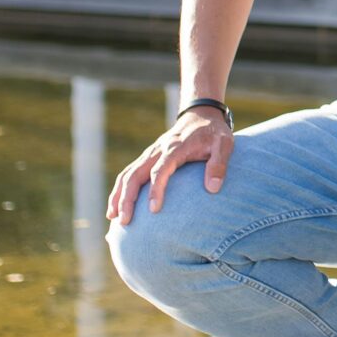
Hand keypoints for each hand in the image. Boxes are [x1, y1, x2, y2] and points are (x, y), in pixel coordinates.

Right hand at [110, 104, 234, 222]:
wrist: (201, 114)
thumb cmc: (214, 133)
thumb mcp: (224, 144)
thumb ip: (218, 165)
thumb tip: (213, 189)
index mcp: (175, 148)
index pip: (160, 170)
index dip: (156, 190)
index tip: (153, 210)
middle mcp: (157, 151)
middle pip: (135, 174)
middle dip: (126, 198)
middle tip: (124, 221)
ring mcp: (150, 154)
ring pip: (127, 174)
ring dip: (118, 195)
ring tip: (112, 217)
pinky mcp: (147, 157)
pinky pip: (128, 173)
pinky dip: (119, 189)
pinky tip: (116, 206)